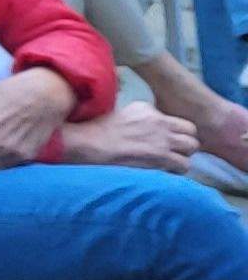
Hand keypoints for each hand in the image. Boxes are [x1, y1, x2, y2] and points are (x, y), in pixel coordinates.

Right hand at [54, 102, 199, 173]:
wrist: (88, 142)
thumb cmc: (94, 130)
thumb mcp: (118, 114)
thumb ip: (136, 119)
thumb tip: (142, 129)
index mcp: (146, 109)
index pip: (174, 120)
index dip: (171, 132)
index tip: (161, 141)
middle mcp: (159, 120)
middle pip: (191, 130)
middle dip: (184, 142)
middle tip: (172, 151)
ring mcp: (162, 138)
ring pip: (192, 146)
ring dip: (183, 155)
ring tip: (170, 162)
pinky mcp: (161, 155)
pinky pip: (184, 164)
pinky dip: (178, 170)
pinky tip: (165, 171)